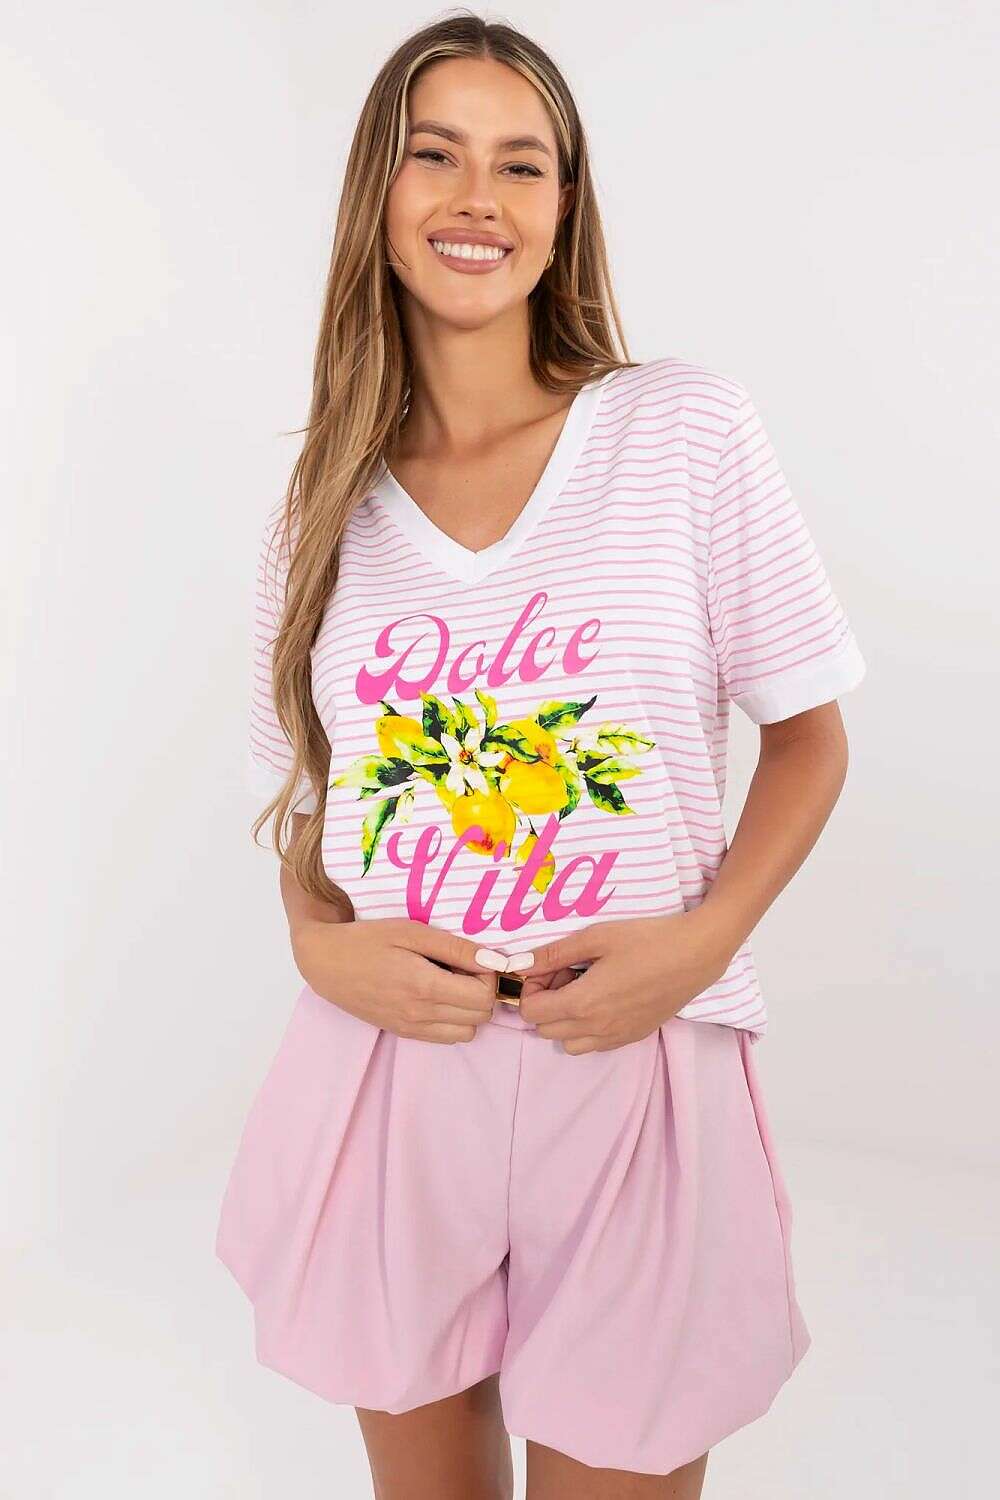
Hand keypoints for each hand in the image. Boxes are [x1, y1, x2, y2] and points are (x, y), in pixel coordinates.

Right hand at [291, 917, 500, 1043]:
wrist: (326, 963)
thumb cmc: (367, 940)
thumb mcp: (411, 931)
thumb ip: (455, 947)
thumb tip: (495, 961)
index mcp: (425, 986)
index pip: (483, 997)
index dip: (487, 976)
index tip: (473, 959)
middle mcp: (421, 1014)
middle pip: (480, 1017)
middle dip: (481, 992)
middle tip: (463, 969)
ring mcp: (411, 1028)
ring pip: (467, 1033)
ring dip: (469, 1010)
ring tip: (450, 984)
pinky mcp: (403, 1033)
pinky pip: (445, 1038)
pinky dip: (452, 1021)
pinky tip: (437, 997)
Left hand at [517, 912, 731, 1053]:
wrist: (696, 954)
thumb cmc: (646, 940)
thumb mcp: (596, 938)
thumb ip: (553, 954)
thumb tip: (518, 963)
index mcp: (582, 1003)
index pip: (530, 1013)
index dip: (530, 989)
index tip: (546, 968)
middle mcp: (596, 1028)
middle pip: (545, 1030)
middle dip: (545, 1004)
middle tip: (565, 974)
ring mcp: (617, 1036)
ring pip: (570, 1044)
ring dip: (565, 1021)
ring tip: (584, 989)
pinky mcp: (634, 1036)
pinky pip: (596, 1045)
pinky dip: (589, 1028)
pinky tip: (605, 999)